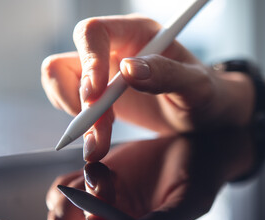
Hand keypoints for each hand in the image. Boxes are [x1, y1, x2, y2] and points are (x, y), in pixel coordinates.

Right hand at [41, 15, 253, 161]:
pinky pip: (66, 100)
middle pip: (70, 60)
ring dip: (76, 116)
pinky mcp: (98, 94)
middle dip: (81, 101)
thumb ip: (167, 74)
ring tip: (100, 142)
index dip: (88, 61)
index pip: (94, 32)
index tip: (96, 97)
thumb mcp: (195, 86)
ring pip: (60, 81)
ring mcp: (103, 70)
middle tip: (101, 133)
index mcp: (138, 33)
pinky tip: (100, 138)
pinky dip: (79, 123)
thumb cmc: (204, 95)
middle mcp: (115, 47)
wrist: (201, 116)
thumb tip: (129, 68)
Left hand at [46, 129, 259, 219]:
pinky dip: (73, 177)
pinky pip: (64, 186)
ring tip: (101, 170)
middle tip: (106, 185)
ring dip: (76, 194)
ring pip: (64, 211)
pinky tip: (99, 162)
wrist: (194, 148)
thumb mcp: (190, 201)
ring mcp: (101, 203)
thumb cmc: (199, 178)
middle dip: (89, 213)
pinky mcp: (94, 179)